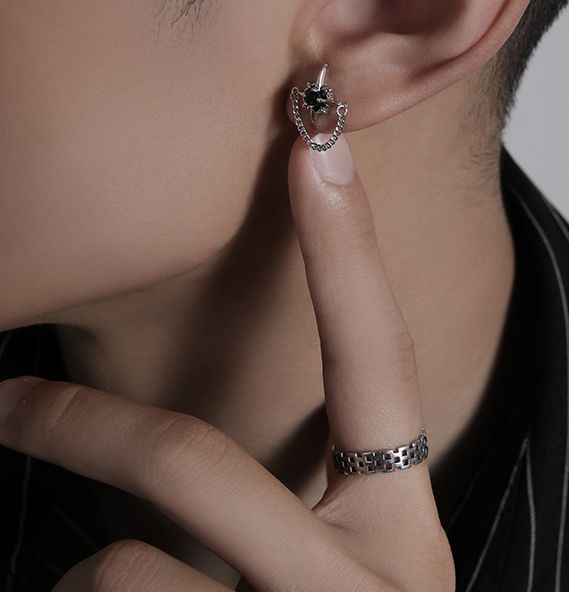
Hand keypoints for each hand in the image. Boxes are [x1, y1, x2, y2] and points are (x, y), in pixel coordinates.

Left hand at [0, 132, 455, 590]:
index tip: (319, 141)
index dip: (349, 247)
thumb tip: (202, 453)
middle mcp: (367, 578)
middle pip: (193, 463)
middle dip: (82, 425)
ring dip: (95, 580)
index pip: (381, 360)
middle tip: (6, 404)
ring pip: (121, 573)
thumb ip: (314, 501)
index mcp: (407, 533)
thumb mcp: (352, 573)